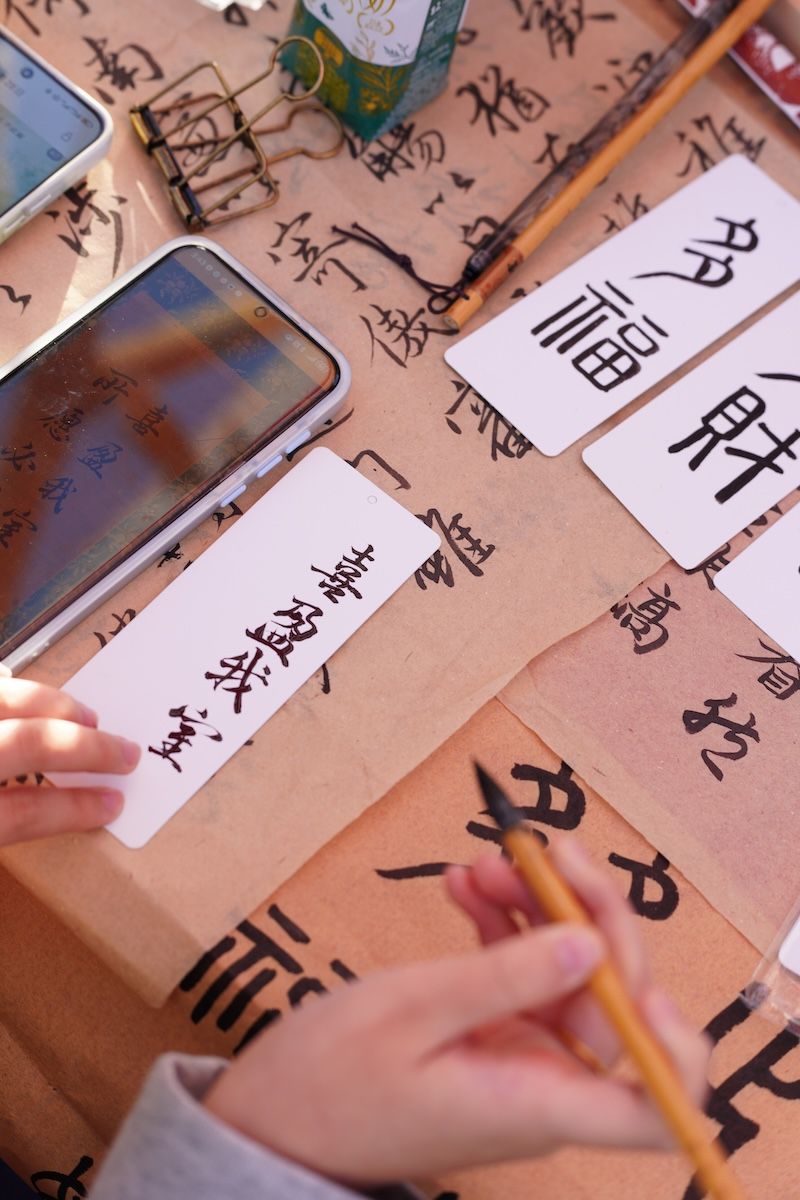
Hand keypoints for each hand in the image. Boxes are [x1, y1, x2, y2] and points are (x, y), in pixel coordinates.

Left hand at [0, 664, 139, 844]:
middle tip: (124, 753)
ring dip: (47, 703)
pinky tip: (20, 693)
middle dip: (83, 745)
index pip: (23, 812)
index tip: (112, 804)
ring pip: (1, 698)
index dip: (72, 808)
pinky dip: (8, 689)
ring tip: (82, 716)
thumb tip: (42, 828)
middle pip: (25, 742)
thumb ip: (3, 827)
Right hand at [203, 837, 709, 1184]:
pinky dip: (504, 925)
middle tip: (537, 851)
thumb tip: (590, 943)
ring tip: (486, 862)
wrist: (276, 1118)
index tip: (628, 955)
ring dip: (538, 908)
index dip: (674, 1040)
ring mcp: (523, 1059)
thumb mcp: (411, 1012)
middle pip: (613, 998)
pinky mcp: (496, 1036)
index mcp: (537, 1101)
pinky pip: (524, 972)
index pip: (655, 1105)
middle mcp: (546, 1084)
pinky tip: (468, 889)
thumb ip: (505, 978)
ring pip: (567, 972)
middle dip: (583, 913)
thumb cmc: (331, 1081)